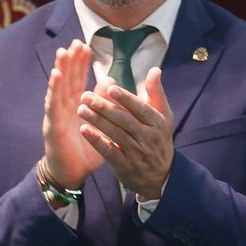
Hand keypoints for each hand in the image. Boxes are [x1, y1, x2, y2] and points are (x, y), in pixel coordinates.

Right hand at [41, 41, 100, 188]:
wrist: (73, 173)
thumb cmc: (85, 148)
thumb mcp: (100, 124)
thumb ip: (104, 103)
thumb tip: (110, 79)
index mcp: (76, 105)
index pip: (79, 80)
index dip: (81, 64)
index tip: (86, 46)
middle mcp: (64, 106)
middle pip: (67, 79)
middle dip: (70, 60)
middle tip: (75, 42)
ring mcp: (56, 114)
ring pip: (58, 88)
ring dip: (60, 69)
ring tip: (63, 52)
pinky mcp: (52, 124)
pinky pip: (52, 104)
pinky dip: (53, 89)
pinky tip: (56, 76)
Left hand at [77, 65, 173, 200]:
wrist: (160, 175)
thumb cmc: (158, 138)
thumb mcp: (164, 116)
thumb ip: (156, 93)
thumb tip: (155, 70)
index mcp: (158, 123)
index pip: (140, 108)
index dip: (125, 98)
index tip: (110, 88)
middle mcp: (148, 138)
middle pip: (124, 120)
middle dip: (104, 108)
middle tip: (86, 96)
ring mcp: (137, 153)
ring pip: (115, 134)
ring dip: (97, 121)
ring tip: (81, 109)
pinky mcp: (125, 166)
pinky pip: (109, 152)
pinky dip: (97, 141)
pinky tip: (84, 130)